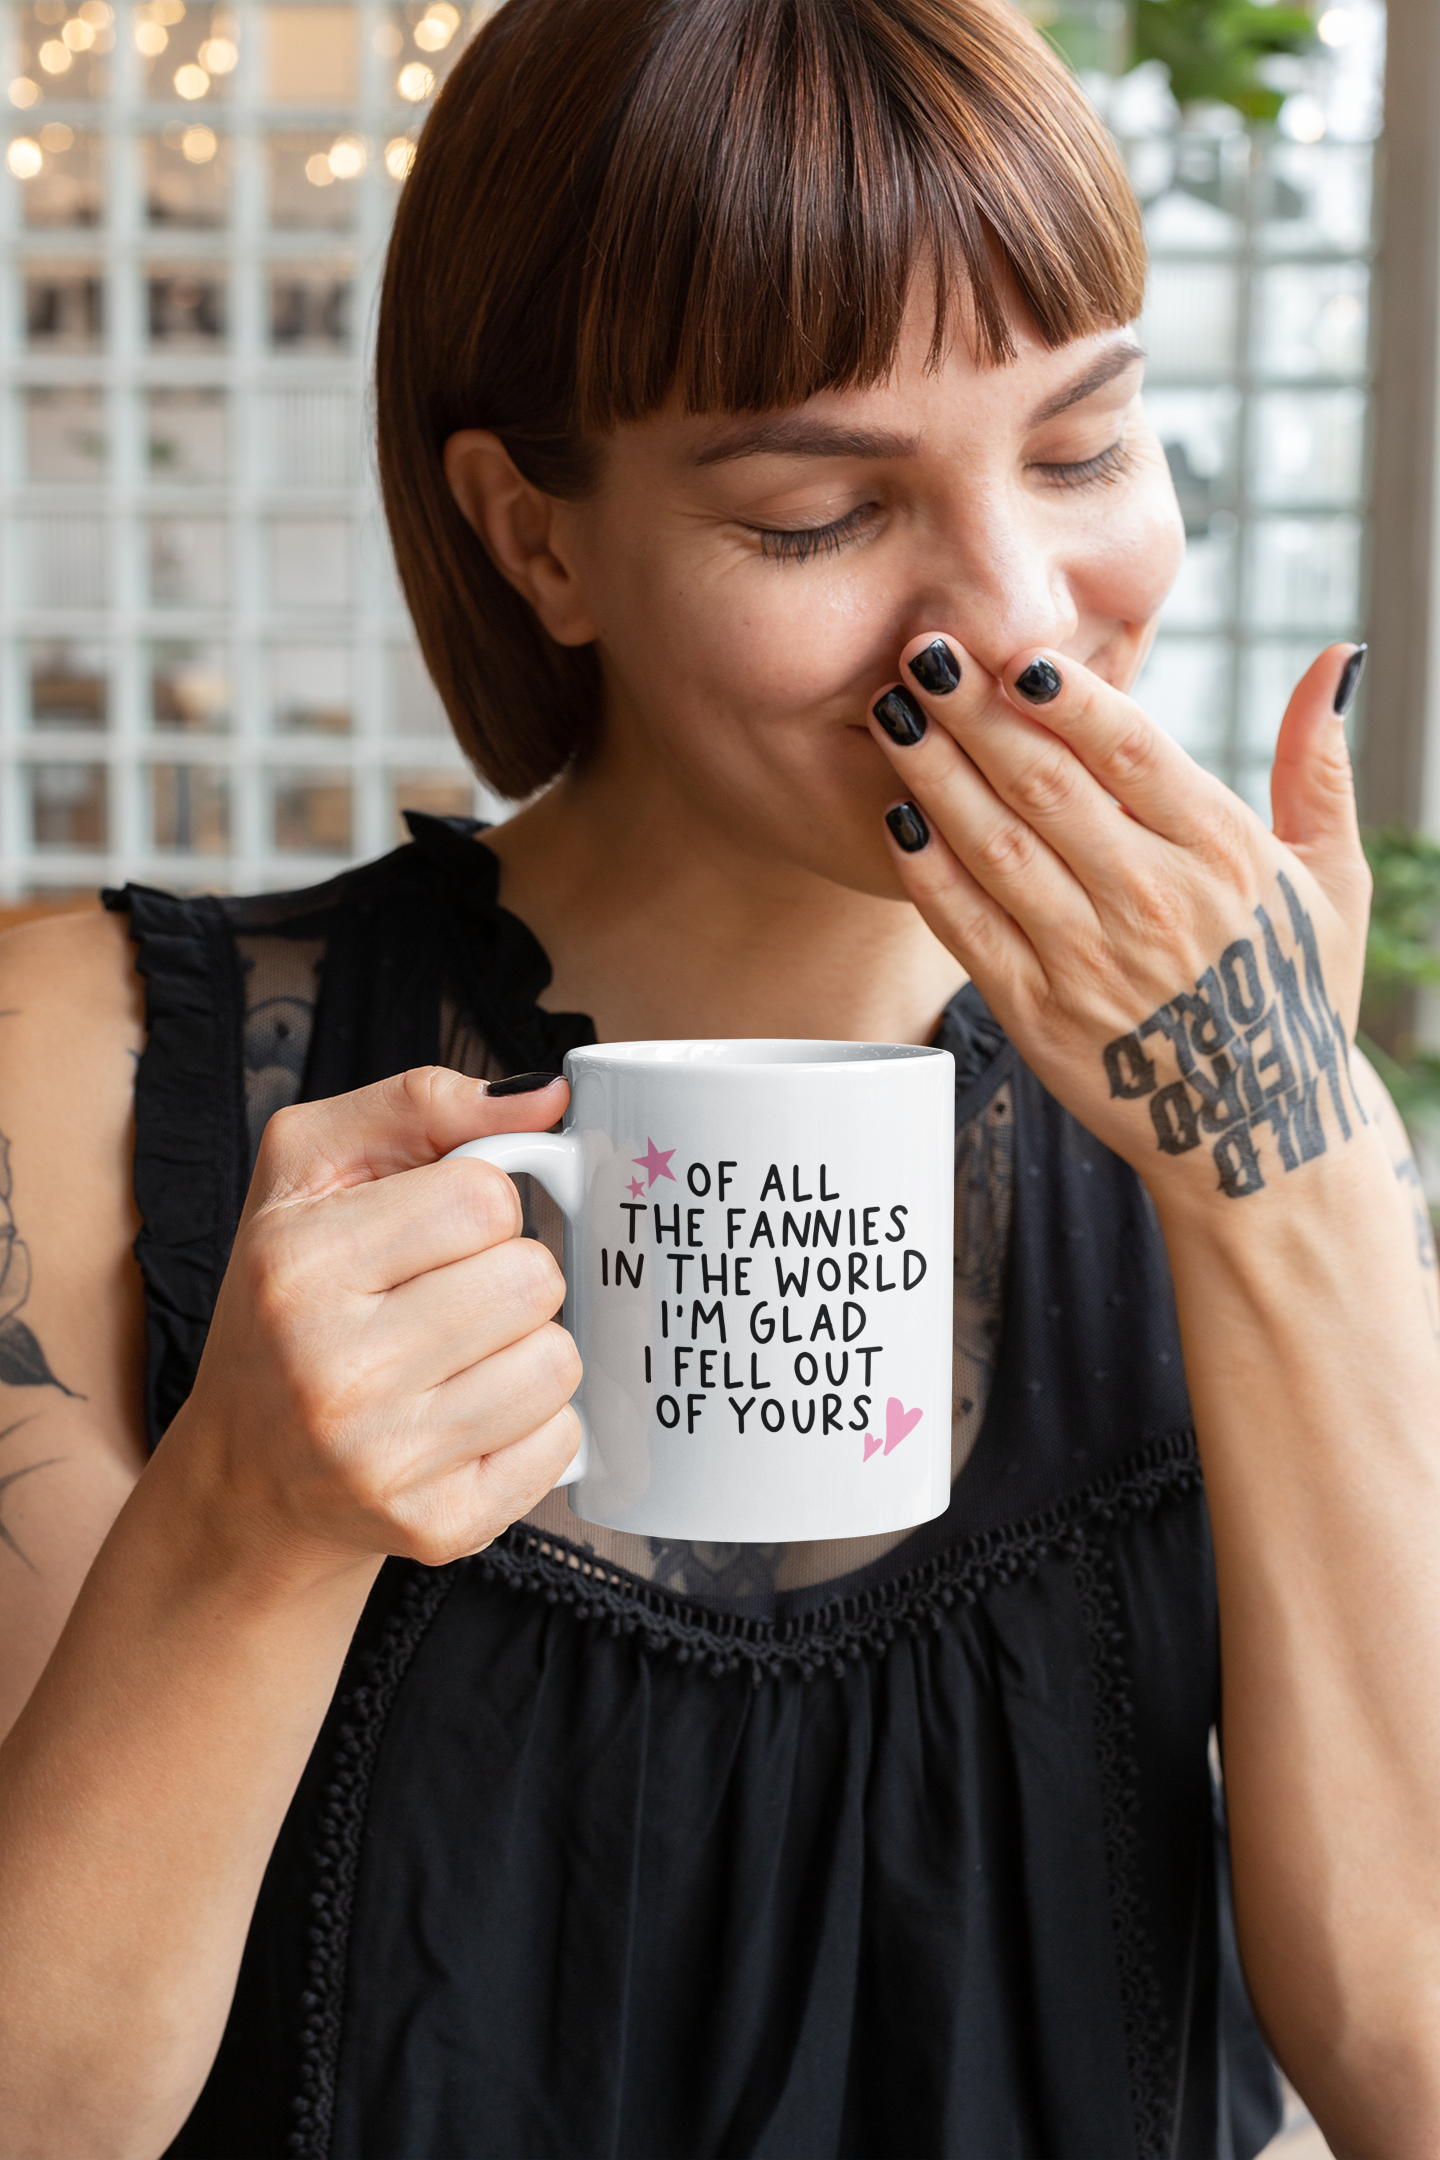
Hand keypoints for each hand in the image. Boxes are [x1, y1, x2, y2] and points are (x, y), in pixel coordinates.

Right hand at [168, 1067, 581, 1570]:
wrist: (248, 1473)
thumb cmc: (289, 1300)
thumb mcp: (311, 1172)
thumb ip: (421, 1105)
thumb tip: (548, 1097)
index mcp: (298, 1264)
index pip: (485, 1197)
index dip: (480, 1205)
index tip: (437, 1234)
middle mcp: (333, 1367)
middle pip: (532, 1279)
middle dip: (507, 1278)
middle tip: (447, 1302)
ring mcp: (385, 1458)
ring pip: (558, 1362)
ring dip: (527, 1350)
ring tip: (459, 1360)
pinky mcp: (435, 1525)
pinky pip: (562, 1443)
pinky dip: (534, 1425)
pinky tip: (468, 1420)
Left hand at [870, 636, 1373, 1211]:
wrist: (1259, 1135)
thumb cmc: (1295, 992)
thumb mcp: (1332, 879)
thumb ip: (1320, 765)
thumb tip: (1338, 656)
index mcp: (1224, 852)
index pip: (1131, 750)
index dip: (1067, 695)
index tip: (1016, 649)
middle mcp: (1153, 900)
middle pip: (1045, 784)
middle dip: (974, 709)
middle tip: (922, 650)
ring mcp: (1089, 959)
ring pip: (996, 845)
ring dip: (934, 772)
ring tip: (891, 711)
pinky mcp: (1038, 1012)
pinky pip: (969, 927)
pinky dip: (927, 871)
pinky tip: (896, 818)